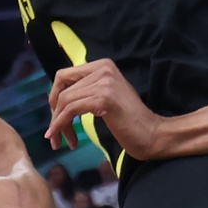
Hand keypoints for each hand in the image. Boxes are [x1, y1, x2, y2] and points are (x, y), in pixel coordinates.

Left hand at [47, 58, 165, 158]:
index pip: (64, 75)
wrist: (153, 134)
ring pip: (64, 100)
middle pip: (61, 88)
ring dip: (57, 124)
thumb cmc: (130, 121)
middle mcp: (103, 69)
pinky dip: (60, 125)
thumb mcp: (106, 96)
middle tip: (55, 133)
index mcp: (103, 65)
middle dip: (54, 112)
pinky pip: (70, 110)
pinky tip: (62, 139)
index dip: (54, 97)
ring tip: (60, 141)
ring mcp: (104, 83)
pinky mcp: (103, 99)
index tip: (56, 117)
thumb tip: (58, 99)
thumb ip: (87, 90)